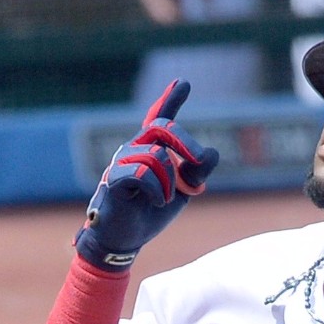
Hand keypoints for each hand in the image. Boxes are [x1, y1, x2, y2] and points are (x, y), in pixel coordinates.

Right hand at [75, 79, 219, 270]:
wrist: (126, 239)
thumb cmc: (151, 212)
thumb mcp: (183, 191)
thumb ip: (198, 172)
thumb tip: (210, 153)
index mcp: (150, 149)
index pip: (160, 118)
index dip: (171, 99)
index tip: (184, 83)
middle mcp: (133, 148)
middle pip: (163, 128)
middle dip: (186, 144)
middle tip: (198, 162)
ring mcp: (121, 161)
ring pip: (157, 156)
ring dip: (169, 183)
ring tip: (163, 199)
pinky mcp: (113, 179)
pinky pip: (142, 173)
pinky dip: (157, 191)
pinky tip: (155, 201)